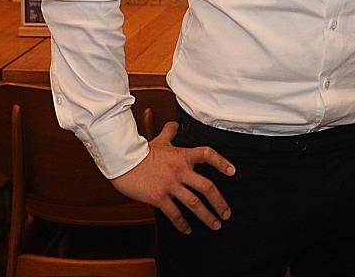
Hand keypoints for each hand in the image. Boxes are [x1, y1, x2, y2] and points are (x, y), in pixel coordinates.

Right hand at [110, 121, 235, 233]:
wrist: (122, 162)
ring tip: (215, 225)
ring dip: (207, 216)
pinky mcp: (159, 197)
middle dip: (219, 202)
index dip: (221, 162)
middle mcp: (180, 171)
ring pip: (194, 203)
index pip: (207, 155)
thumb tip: (174, 124)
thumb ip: (169, 133)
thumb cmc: (141, 152)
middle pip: (207, 187)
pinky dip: (182, 224)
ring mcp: (170, 185)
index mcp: (182, 156)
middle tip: (227, 213)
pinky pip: (174, 213)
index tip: (232, 172)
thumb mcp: (159, 140)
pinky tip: (187, 230)